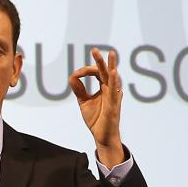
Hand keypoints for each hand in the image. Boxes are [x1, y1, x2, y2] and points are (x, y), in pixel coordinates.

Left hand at [69, 47, 125, 167]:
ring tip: (112, 54)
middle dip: (101, 60)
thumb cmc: (96, 120)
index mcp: (104, 88)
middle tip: (95, 49)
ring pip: (113, 79)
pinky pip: (114, 92)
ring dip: (112, 66)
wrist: (102, 137)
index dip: (87, 70)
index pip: (97, 73)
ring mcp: (113, 97)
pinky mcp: (114, 106)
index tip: (77, 74)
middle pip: (106, 72)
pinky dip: (115, 82)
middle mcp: (110, 90)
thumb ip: (79, 89)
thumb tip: (72, 76)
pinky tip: (114, 73)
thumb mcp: (83, 102)